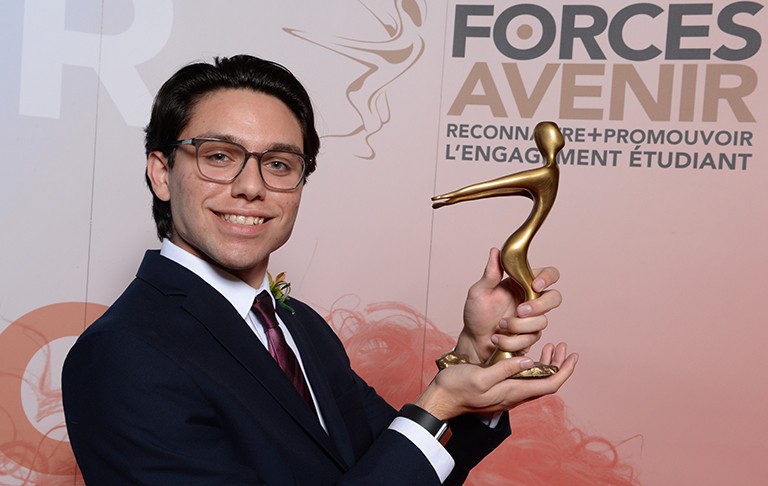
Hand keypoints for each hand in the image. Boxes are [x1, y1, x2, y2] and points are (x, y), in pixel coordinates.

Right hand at [416, 343, 577, 419]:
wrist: (441, 399)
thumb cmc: (456, 387)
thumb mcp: (480, 376)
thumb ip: (505, 369)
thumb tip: (529, 360)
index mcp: (513, 392)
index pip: (549, 384)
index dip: (564, 371)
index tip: (572, 356)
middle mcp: (514, 394)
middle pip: (546, 382)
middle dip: (559, 365)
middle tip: (562, 346)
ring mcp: (507, 392)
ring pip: (536, 380)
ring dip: (547, 364)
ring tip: (551, 346)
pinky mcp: (500, 388)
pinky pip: (524, 378)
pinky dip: (532, 365)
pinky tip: (528, 354)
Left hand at [456, 248, 562, 362]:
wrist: (474, 341)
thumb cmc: (476, 314)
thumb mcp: (479, 292)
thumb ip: (490, 274)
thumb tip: (495, 251)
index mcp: (522, 284)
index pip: (548, 274)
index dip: (547, 278)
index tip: (535, 284)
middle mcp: (531, 300)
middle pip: (555, 298)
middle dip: (540, 305)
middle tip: (520, 311)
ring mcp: (533, 320)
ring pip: (542, 321)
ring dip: (518, 326)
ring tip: (500, 326)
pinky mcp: (531, 337)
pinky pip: (531, 338)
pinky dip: (512, 340)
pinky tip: (498, 339)